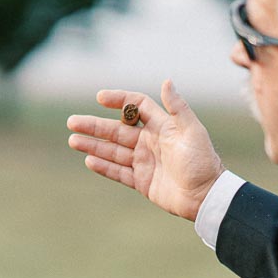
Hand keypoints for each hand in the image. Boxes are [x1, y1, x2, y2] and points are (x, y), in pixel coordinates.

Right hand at [67, 79, 224, 221]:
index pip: (135, 107)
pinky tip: (89, 160)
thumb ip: (177, 108)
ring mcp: (144, 162)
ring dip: (93, 145)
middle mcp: (150, 142)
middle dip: (94, 126)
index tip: (100, 98)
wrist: (205, 196)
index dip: (118, 100)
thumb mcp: (192, 131)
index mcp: (162, 127)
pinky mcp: (141, 181)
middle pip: (116, 130)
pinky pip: (118, 172)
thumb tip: (166, 81)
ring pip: (113, 151)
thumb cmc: (202, 161)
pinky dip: (104, 167)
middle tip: (72, 122)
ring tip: (73, 140)